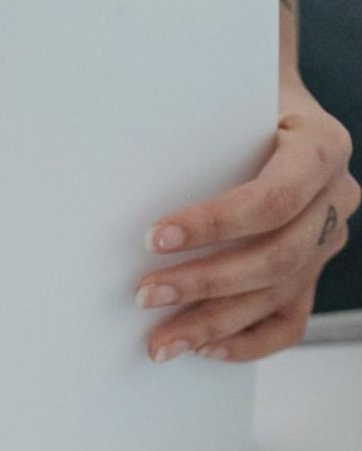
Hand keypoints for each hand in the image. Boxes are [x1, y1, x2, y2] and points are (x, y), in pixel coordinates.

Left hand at [137, 80, 358, 362]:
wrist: (271, 101)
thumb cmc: (235, 103)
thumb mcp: (222, 104)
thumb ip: (194, 134)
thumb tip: (115, 175)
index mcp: (320, 147)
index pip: (273, 198)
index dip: (215, 224)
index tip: (154, 238)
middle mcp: (336, 196)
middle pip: (276, 256)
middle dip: (204, 282)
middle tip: (144, 295)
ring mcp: (328, 237)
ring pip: (279, 293)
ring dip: (214, 322)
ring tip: (161, 342)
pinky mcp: (313, 268)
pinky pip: (290, 318)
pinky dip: (247, 340)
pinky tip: (205, 348)